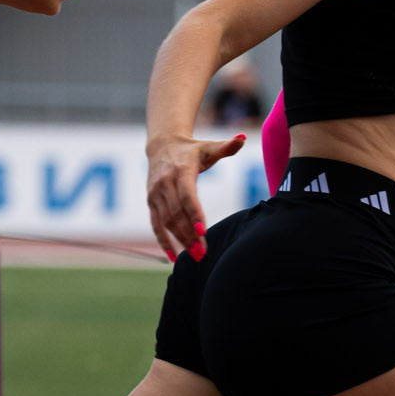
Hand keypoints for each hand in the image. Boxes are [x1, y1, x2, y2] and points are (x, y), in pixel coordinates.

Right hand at [147, 132, 244, 261]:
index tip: (202, 231)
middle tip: (203, 253)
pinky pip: (156, 225)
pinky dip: (163, 242)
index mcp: (181, 172)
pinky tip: (174, 257)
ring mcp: (156, 194)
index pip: (187, 196)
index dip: (194, 214)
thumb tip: (243, 138)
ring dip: (180, 240)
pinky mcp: (151, 202)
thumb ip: (226, 146)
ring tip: (195, 256)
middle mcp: (165, 184)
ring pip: (167, 222)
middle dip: (189, 234)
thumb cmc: (191, 150)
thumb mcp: (208, 147)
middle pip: (177, 213)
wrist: (163, 145)